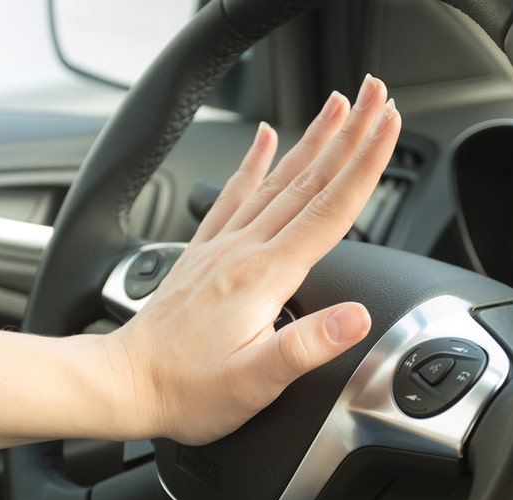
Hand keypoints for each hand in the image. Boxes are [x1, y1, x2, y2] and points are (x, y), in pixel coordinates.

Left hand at [104, 75, 398, 444]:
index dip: (366, 165)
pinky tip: (264, 138)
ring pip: (278, 179)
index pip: (330, 210)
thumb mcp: (255, 382)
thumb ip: (306, 346)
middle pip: (310, 181)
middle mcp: (243, 251)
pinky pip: (234, 193)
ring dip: (312, 138)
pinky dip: (254, 161)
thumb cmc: (187, 391)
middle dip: (349, 134)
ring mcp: (222, 247)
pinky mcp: (204, 253)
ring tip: (336, 103)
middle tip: (376, 95)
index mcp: (264, 277)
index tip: (388, 127)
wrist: (124, 384)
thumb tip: (355, 319)